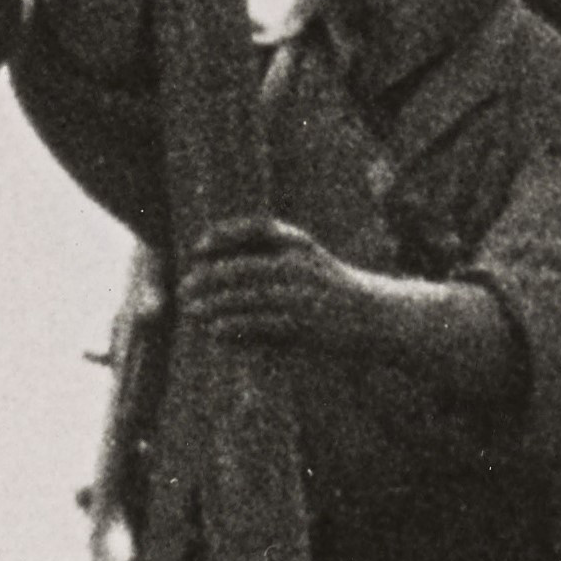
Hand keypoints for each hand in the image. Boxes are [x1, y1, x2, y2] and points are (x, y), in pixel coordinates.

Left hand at [183, 215, 419, 362]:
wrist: (377, 316)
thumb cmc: (334, 290)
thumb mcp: (310, 262)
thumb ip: (273, 260)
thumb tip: (225, 270)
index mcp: (300, 244)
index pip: (257, 229)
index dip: (225, 234)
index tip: (199, 246)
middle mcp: (300, 265)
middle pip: (244, 267)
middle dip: (209, 277)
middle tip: (184, 287)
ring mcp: (302, 295)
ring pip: (247, 297)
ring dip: (215, 305)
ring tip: (191, 311)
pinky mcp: (303, 324)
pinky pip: (260, 324)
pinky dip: (234, 327)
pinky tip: (214, 331)